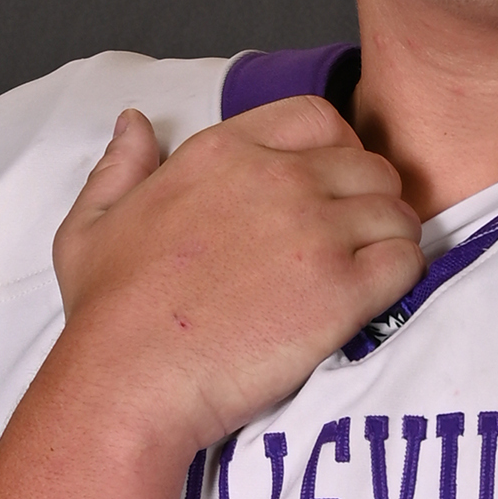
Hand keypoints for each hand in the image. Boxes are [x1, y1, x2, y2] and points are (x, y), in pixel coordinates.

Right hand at [50, 98, 425, 452]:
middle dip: (370, 200)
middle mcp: (278, 179)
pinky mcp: (342, 289)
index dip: (336, 150)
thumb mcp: (91, 223)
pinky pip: (406, 261)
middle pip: (369, 166)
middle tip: (353, 243)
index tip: (328, 190)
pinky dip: (402, 278)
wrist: (130, 380)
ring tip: (366, 275)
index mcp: (224, 152)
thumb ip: (122, 166)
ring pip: (397, 212)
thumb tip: (135, 122)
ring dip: (390, 240)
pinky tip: (374, 300)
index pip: (318, 118)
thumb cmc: (108, 313)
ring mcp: (316, 232)